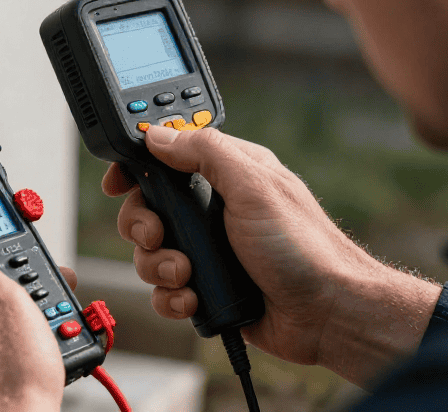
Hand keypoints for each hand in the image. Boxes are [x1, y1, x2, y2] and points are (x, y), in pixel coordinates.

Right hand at [104, 126, 440, 385]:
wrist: (328, 315)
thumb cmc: (305, 247)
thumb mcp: (254, 185)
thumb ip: (204, 152)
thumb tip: (157, 134)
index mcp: (226, 174)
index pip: (166, 158)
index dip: (136, 167)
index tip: (119, 183)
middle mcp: (214, 210)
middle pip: (148, 208)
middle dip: (143, 225)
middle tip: (159, 234)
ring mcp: (209, 250)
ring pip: (150, 252)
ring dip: (158, 266)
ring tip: (187, 274)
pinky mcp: (207, 287)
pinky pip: (164, 291)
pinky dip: (171, 298)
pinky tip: (193, 298)